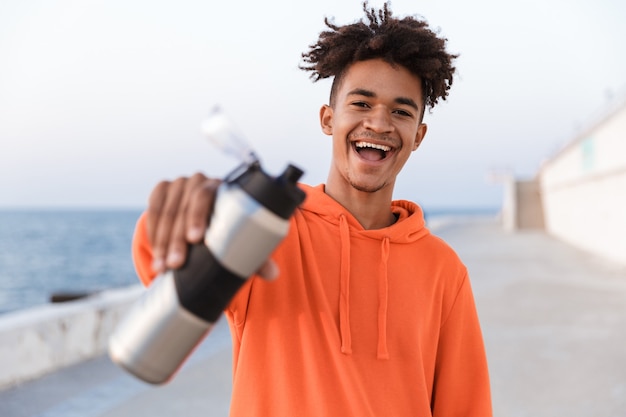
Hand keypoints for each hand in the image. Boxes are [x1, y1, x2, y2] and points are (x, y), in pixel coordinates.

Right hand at [145, 172, 277, 279]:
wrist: (208, 214)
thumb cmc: (230, 226)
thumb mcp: (241, 237)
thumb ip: (256, 253)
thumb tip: (273, 274)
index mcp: (222, 186)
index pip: (207, 195)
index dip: (198, 216)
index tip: (194, 239)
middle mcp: (199, 180)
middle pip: (183, 206)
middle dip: (176, 238)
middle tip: (175, 265)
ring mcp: (179, 184)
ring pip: (166, 211)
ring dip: (161, 240)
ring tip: (161, 268)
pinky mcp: (161, 190)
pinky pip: (153, 208)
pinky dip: (152, 230)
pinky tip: (153, 251)